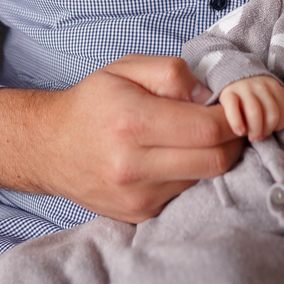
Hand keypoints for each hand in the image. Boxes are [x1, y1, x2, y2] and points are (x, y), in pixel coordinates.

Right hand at [0, 54, 243, 222]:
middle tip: (230, 123)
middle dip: (233, 141)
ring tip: (199, 137)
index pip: (208, 129)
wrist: (48, 147)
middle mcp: (133, 165)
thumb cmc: (92, 103)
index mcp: (132, 122)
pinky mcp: (139, 215)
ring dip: (213, 158)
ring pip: (204, 180)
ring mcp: (136, 197)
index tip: (234, 106)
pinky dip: (191, 175)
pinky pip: (184, 194)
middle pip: (215, 161)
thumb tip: (208, 96)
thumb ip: (172, 72)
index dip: (232, 117)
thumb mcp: (126, 68)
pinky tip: (178, 157)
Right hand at [219, 76, 283, 140]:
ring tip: (252, 137)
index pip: (282, 111)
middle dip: (268, 130)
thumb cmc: (256, 90)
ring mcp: (243, 89)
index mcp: (273, 85)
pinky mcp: (228, 94)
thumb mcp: (273, 91)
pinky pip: (233, 110)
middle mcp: (260, 86)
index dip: (279, 126)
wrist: (232, 75)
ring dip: (256, 130)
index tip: (272, 131)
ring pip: (255, 113)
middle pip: (271, 113)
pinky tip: (240, 132)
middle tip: (261, 137)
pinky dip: (237, 123)